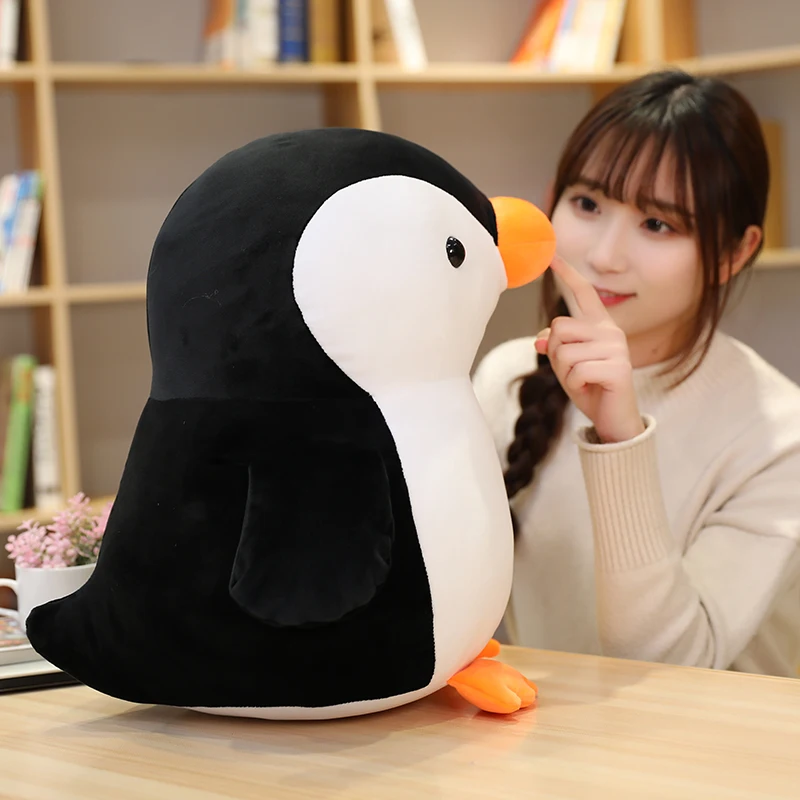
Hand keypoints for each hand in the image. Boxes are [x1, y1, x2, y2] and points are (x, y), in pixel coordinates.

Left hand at [535, 255, 644, 443]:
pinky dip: (575, 386)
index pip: (583, 293)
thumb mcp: (567, 366)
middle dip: (556, 354)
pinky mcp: (618, 368)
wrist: (613, 419)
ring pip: (564, 352)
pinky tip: (591, 390)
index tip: (551, 255)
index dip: (567, 274)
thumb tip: (540, 341)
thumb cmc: (591, 388)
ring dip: (565, 374)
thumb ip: (556, 347)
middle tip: (573, 373)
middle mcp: (611, 331)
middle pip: (559, 328)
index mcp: (600, 326)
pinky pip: (576, 371)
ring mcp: (616, 348)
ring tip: (584, 382)